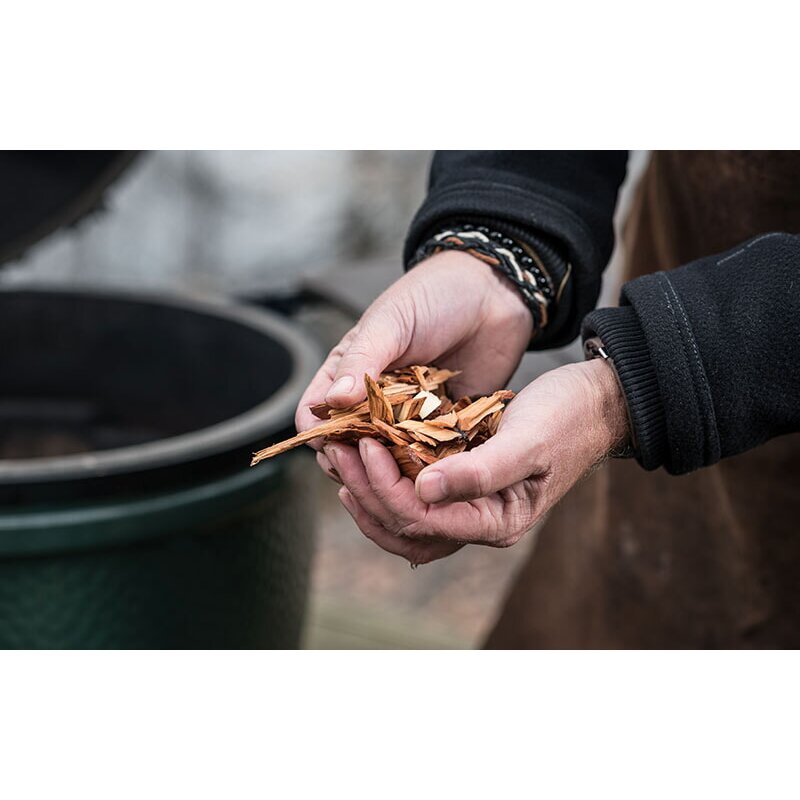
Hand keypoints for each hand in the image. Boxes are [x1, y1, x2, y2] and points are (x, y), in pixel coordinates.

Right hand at [296, 251, 532, 478]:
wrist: (492, 293)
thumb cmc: (432, 297)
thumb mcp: (389, 324)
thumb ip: (362, 361)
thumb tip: (332, 402)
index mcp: (346, 375)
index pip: (316, 418)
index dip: (321, 437)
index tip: (339, 447)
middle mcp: (372, 403)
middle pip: (349, 449)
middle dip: (357, 464)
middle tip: (378, 467)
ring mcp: (408, 418)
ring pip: (389, 460)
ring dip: (395, 470)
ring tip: (409, 472)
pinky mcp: (443, 427)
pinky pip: (431, 457)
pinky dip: (432, 466)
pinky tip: (441, 467)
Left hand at [326, 359, 629, 564]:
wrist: (593, 402)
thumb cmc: (567, 418)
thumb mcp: (528, 441)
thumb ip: (480, 471)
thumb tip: (422, 490)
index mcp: (498, 521)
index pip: (425, 520)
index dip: (387, 487)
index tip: (367, 443)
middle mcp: (480, 522)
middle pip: (407, 529)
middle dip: (367, 493)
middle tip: (339, 452)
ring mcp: (470, 506)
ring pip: (406, 520)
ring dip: (370, 492)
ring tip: (344, 460)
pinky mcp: (464, 483)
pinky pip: (416, 497)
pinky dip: (387, 482)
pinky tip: (369, 458)